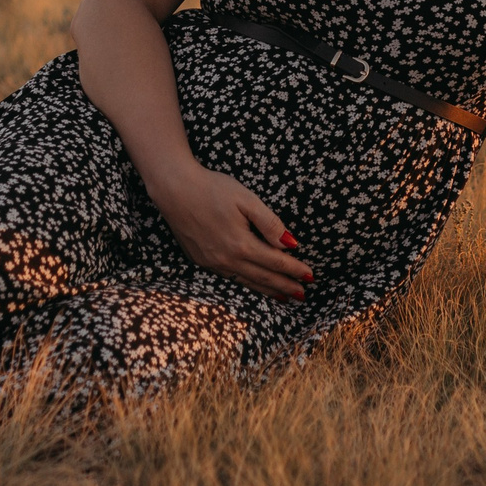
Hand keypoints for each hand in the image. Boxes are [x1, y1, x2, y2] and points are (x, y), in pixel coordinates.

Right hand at [145, 162, 314, 301]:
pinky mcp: (201, 260)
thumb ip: (269, 223)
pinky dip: (247, 284)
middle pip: (263, 277)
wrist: (174, 190)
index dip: (294, 270)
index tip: (310, 276)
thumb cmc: (212, 189)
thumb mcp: (246, 199)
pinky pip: (230, 278)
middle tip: (302, 296)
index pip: (276, 262)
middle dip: (285, 286)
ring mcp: (212, 263)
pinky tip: (253, 284)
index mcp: (241, 244)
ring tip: (284, 297)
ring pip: (246, 282)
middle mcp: (227, 259)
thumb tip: (290, 244)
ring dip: (267, 290)